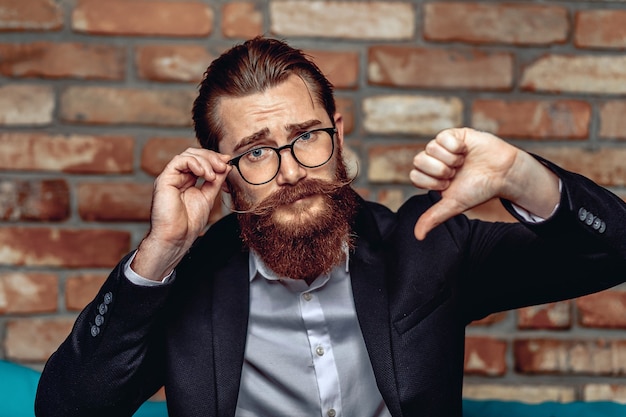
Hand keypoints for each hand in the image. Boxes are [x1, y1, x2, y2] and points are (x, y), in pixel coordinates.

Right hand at [132, 148, 231, 279]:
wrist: (177, 237)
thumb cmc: (189, 223)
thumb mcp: (208, 197)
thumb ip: (215, 181)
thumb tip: (226, 166)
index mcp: (187, 180)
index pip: (200, 161)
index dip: (214, 159)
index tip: (227, 162)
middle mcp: (178, 177)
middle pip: (194, 154)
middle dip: (211, 157)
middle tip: (223, 165)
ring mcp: (170, 177)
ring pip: (187, 155)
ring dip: (204, 161)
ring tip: (213, 175)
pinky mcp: (164, 179)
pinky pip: (178, 161)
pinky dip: (194, 163)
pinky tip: (203, 174)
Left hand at [410, 128, 558, 239]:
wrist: (503, 174)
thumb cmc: (479, 189)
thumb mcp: (454, 205)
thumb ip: (433, 217)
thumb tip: (417, 236)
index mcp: (430, 176)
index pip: (415, 175)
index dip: (432, 181)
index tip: (448, 184)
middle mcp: (434, 160)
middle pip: (418, 160)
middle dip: (440, 171)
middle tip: (456, 173)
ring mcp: (443, 146)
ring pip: (430, 148)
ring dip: (450, 159)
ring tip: (462, 163)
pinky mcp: (454, 135)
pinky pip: (442, 136)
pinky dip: (456, 147)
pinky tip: (465, 151)